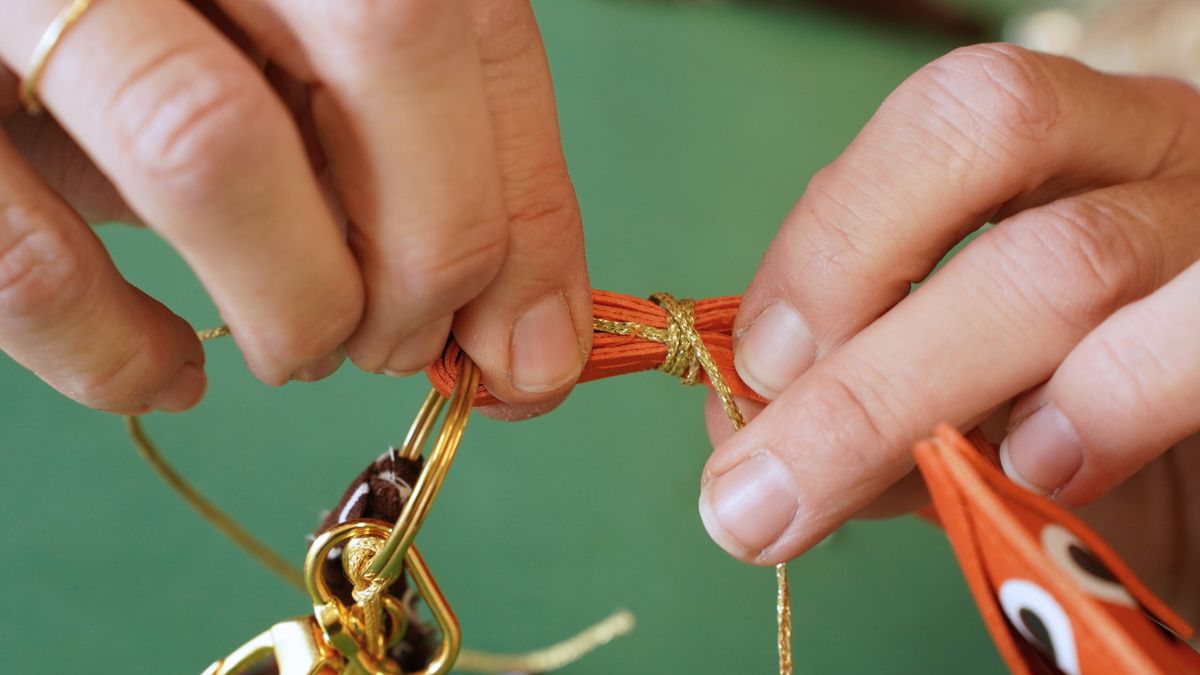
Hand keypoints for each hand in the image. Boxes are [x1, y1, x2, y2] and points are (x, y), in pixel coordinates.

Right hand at [0, 0, 589, 413]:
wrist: (6, 12)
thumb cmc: (184, 47)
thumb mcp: (311, 68)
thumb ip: (431, 165)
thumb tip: (534, 345)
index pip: (468, 25)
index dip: (524, 205)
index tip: (535, 342)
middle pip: (386, 45)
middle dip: (434, 247)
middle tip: (409, 340)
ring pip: (209, 146)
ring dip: (299, 305)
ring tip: (304, 348)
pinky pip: (28, 258)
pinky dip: (118, 352)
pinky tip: (169, 371)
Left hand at [698, 44, 1199, 568]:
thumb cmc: (1082, 437)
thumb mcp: (953, 397)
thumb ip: (853, 389)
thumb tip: (732, 416)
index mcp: (1063, 146)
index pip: (940, 118)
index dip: (832, 233)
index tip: (758, 366)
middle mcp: (1155, 150)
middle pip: (993, 136)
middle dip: (845, 288)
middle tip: (765, 465)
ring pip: (1071, 257)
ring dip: (914, 388)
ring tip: (871, 483)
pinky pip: (1192, 349)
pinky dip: (1098, 410)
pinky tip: (1042, 473)